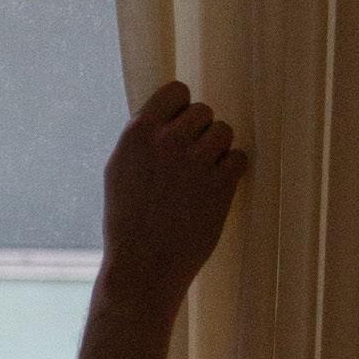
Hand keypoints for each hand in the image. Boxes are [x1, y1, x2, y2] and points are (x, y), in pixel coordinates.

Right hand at [100, 79, 247, 311]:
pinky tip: (214, 190)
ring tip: (202, 177)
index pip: (175, 91)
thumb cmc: (128, 223)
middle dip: (200, 133)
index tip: (178, 129)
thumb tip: (168, 114)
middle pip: (203, 111)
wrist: (142, 267)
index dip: (181, 108)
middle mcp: (167, 142)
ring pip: (224, 132)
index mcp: (137, 134)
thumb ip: (143, 140)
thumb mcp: (120, 172)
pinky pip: (238, 158)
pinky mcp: (220, 184)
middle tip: (189, 162)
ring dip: (217, 151)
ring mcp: (195, 162)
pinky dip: (230, 172)